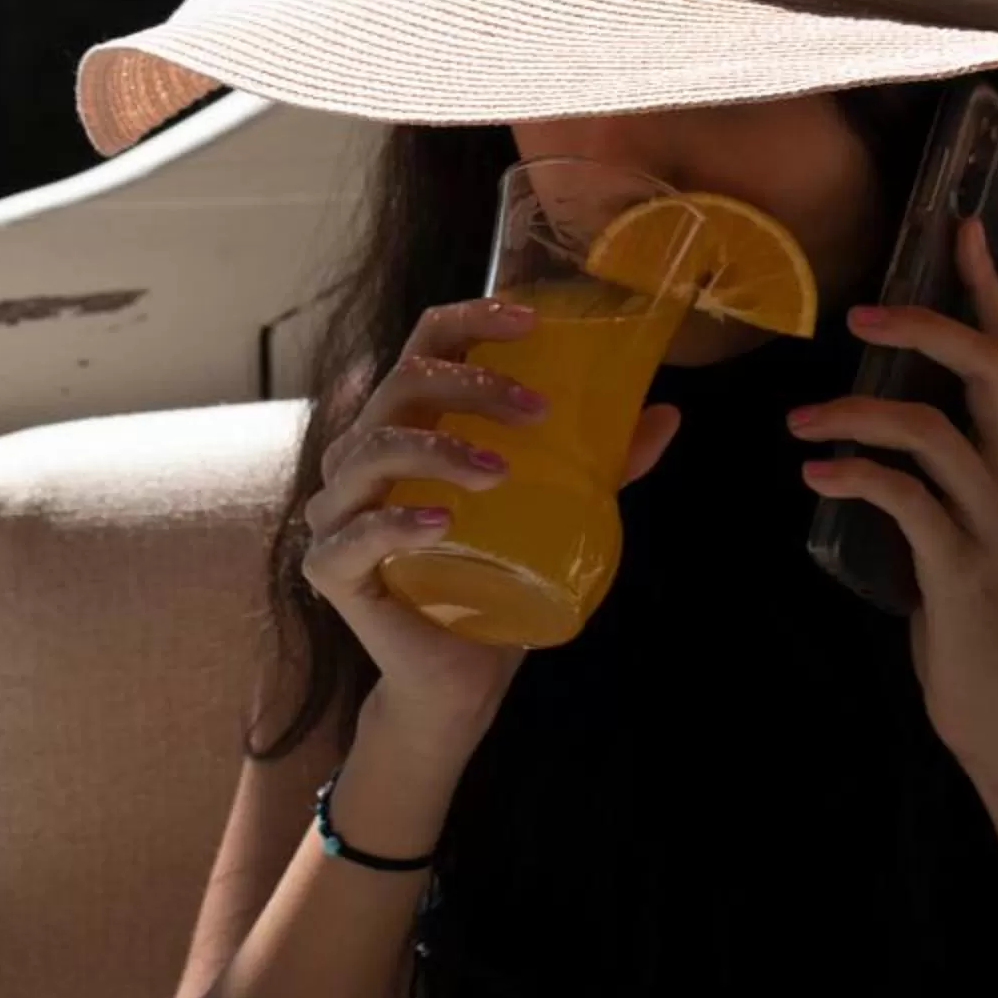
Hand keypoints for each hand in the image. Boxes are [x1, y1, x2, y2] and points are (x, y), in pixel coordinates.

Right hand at [301, 296, 682, 756]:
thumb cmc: (496, 580)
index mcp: (409, 424)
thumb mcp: (558, 510)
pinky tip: (439, 520)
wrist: (462, 678)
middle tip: (537, 411)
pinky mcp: (329, 569)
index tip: (531, 320)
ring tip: (499, 471)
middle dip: (472, 385)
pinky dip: (394, 521)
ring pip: (371, 449)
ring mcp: (338, 511)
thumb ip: (603, 463)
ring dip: (439, 447)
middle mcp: (362, 455)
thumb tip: (667, 414)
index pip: (425, 346)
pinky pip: (351, 534)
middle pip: (400, 386)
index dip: (470, 319)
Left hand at [789, 217, 997, 781]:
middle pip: (990, 367)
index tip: (961, 228)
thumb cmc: (974, 612)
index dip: (990, 286)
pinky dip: (854, 474)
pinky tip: (815, 474)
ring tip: (801, 418)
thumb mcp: (967, 521)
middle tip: (861, 308)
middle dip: (927, 322)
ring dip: (859, 409)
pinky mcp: (962, 569)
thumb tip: (882, 408)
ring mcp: (997, 523)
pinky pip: (906, 500)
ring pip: (935, 429)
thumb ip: (941, 466)